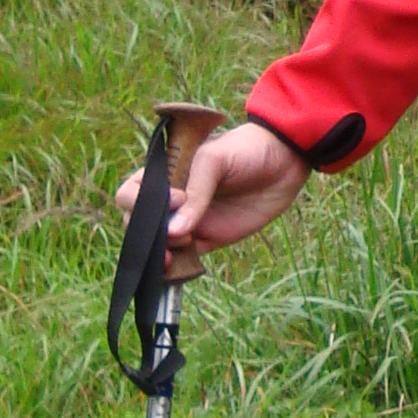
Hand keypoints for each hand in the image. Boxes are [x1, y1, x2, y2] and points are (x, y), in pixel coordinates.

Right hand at [116, 118, 308, 261]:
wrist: (286, 161)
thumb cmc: (245, 149)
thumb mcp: (214, 160)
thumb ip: (195, 192)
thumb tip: (174, 232)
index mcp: (164, 175)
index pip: (130, 193)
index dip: (139, 202)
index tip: (176, 199)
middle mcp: (171, 201)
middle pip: (137, 225)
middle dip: (146, 235)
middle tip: (175, 234)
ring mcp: (189, 222)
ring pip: (159, 246)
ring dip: (159, 256)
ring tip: (179, 252)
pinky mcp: (209, 239)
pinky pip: (184, 259)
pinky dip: (178, 268)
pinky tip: (181, 268)